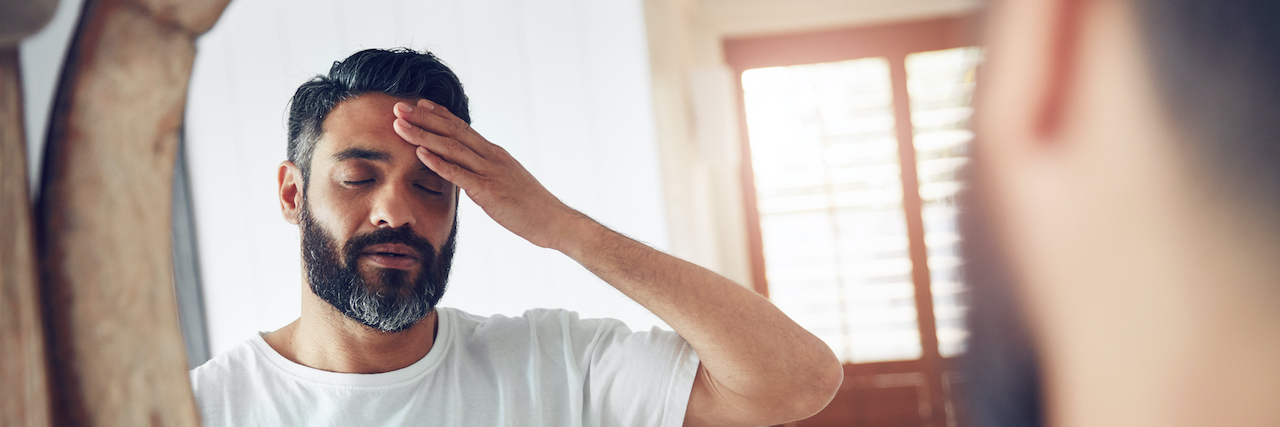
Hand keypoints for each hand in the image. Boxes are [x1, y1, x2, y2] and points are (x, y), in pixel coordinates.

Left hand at [391, 99, 584, 249]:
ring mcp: (490, 172)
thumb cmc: (531, 206)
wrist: (554, 221)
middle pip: (452, 131)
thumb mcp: (506, 182)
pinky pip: (459, 174)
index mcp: (494, 153)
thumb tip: (469, 173)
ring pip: (451, 148)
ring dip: (422, 134)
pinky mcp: (488, 191)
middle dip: (423, 118)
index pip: (462, 128)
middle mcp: (491, 156)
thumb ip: (486, 174)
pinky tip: (420, 153)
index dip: (439, 114)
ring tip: (399, 125)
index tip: (419, 104)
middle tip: (398, 106)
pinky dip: (438, 162)